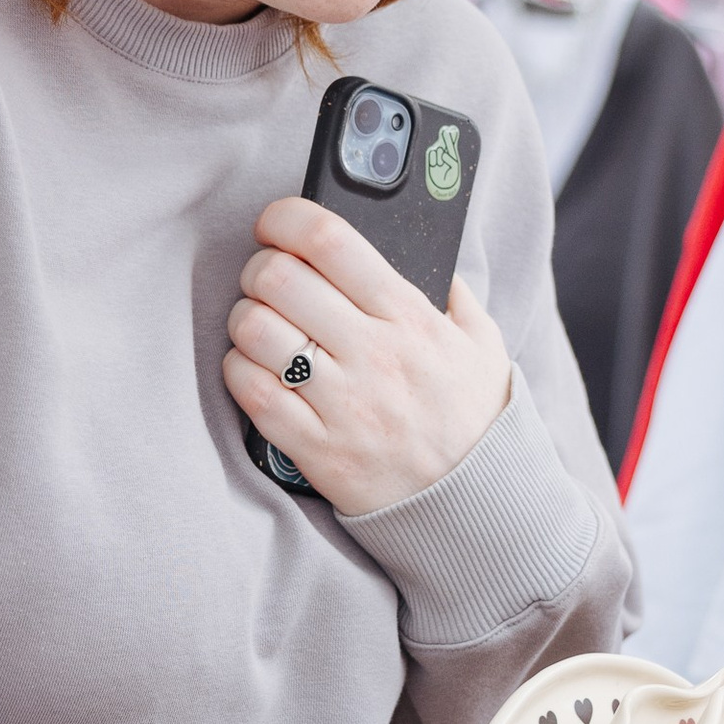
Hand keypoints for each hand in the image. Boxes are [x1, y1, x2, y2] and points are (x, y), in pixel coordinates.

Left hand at [224, 197, 509, 516]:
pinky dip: (240, 371)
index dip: (288, 218)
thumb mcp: (483, 344)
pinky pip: (252, 394)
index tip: (276, 222)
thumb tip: (429, 255)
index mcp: (410, 317)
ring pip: (256, 332)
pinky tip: (256, 369)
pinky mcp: (317, 448)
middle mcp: (373, 354)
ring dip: (245, 319)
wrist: (475, 505)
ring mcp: (342, 404)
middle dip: (259, 267)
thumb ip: (455, 294)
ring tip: (261, 326)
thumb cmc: (475, 419)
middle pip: (280, 279)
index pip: (331, 241)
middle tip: (266, 278)